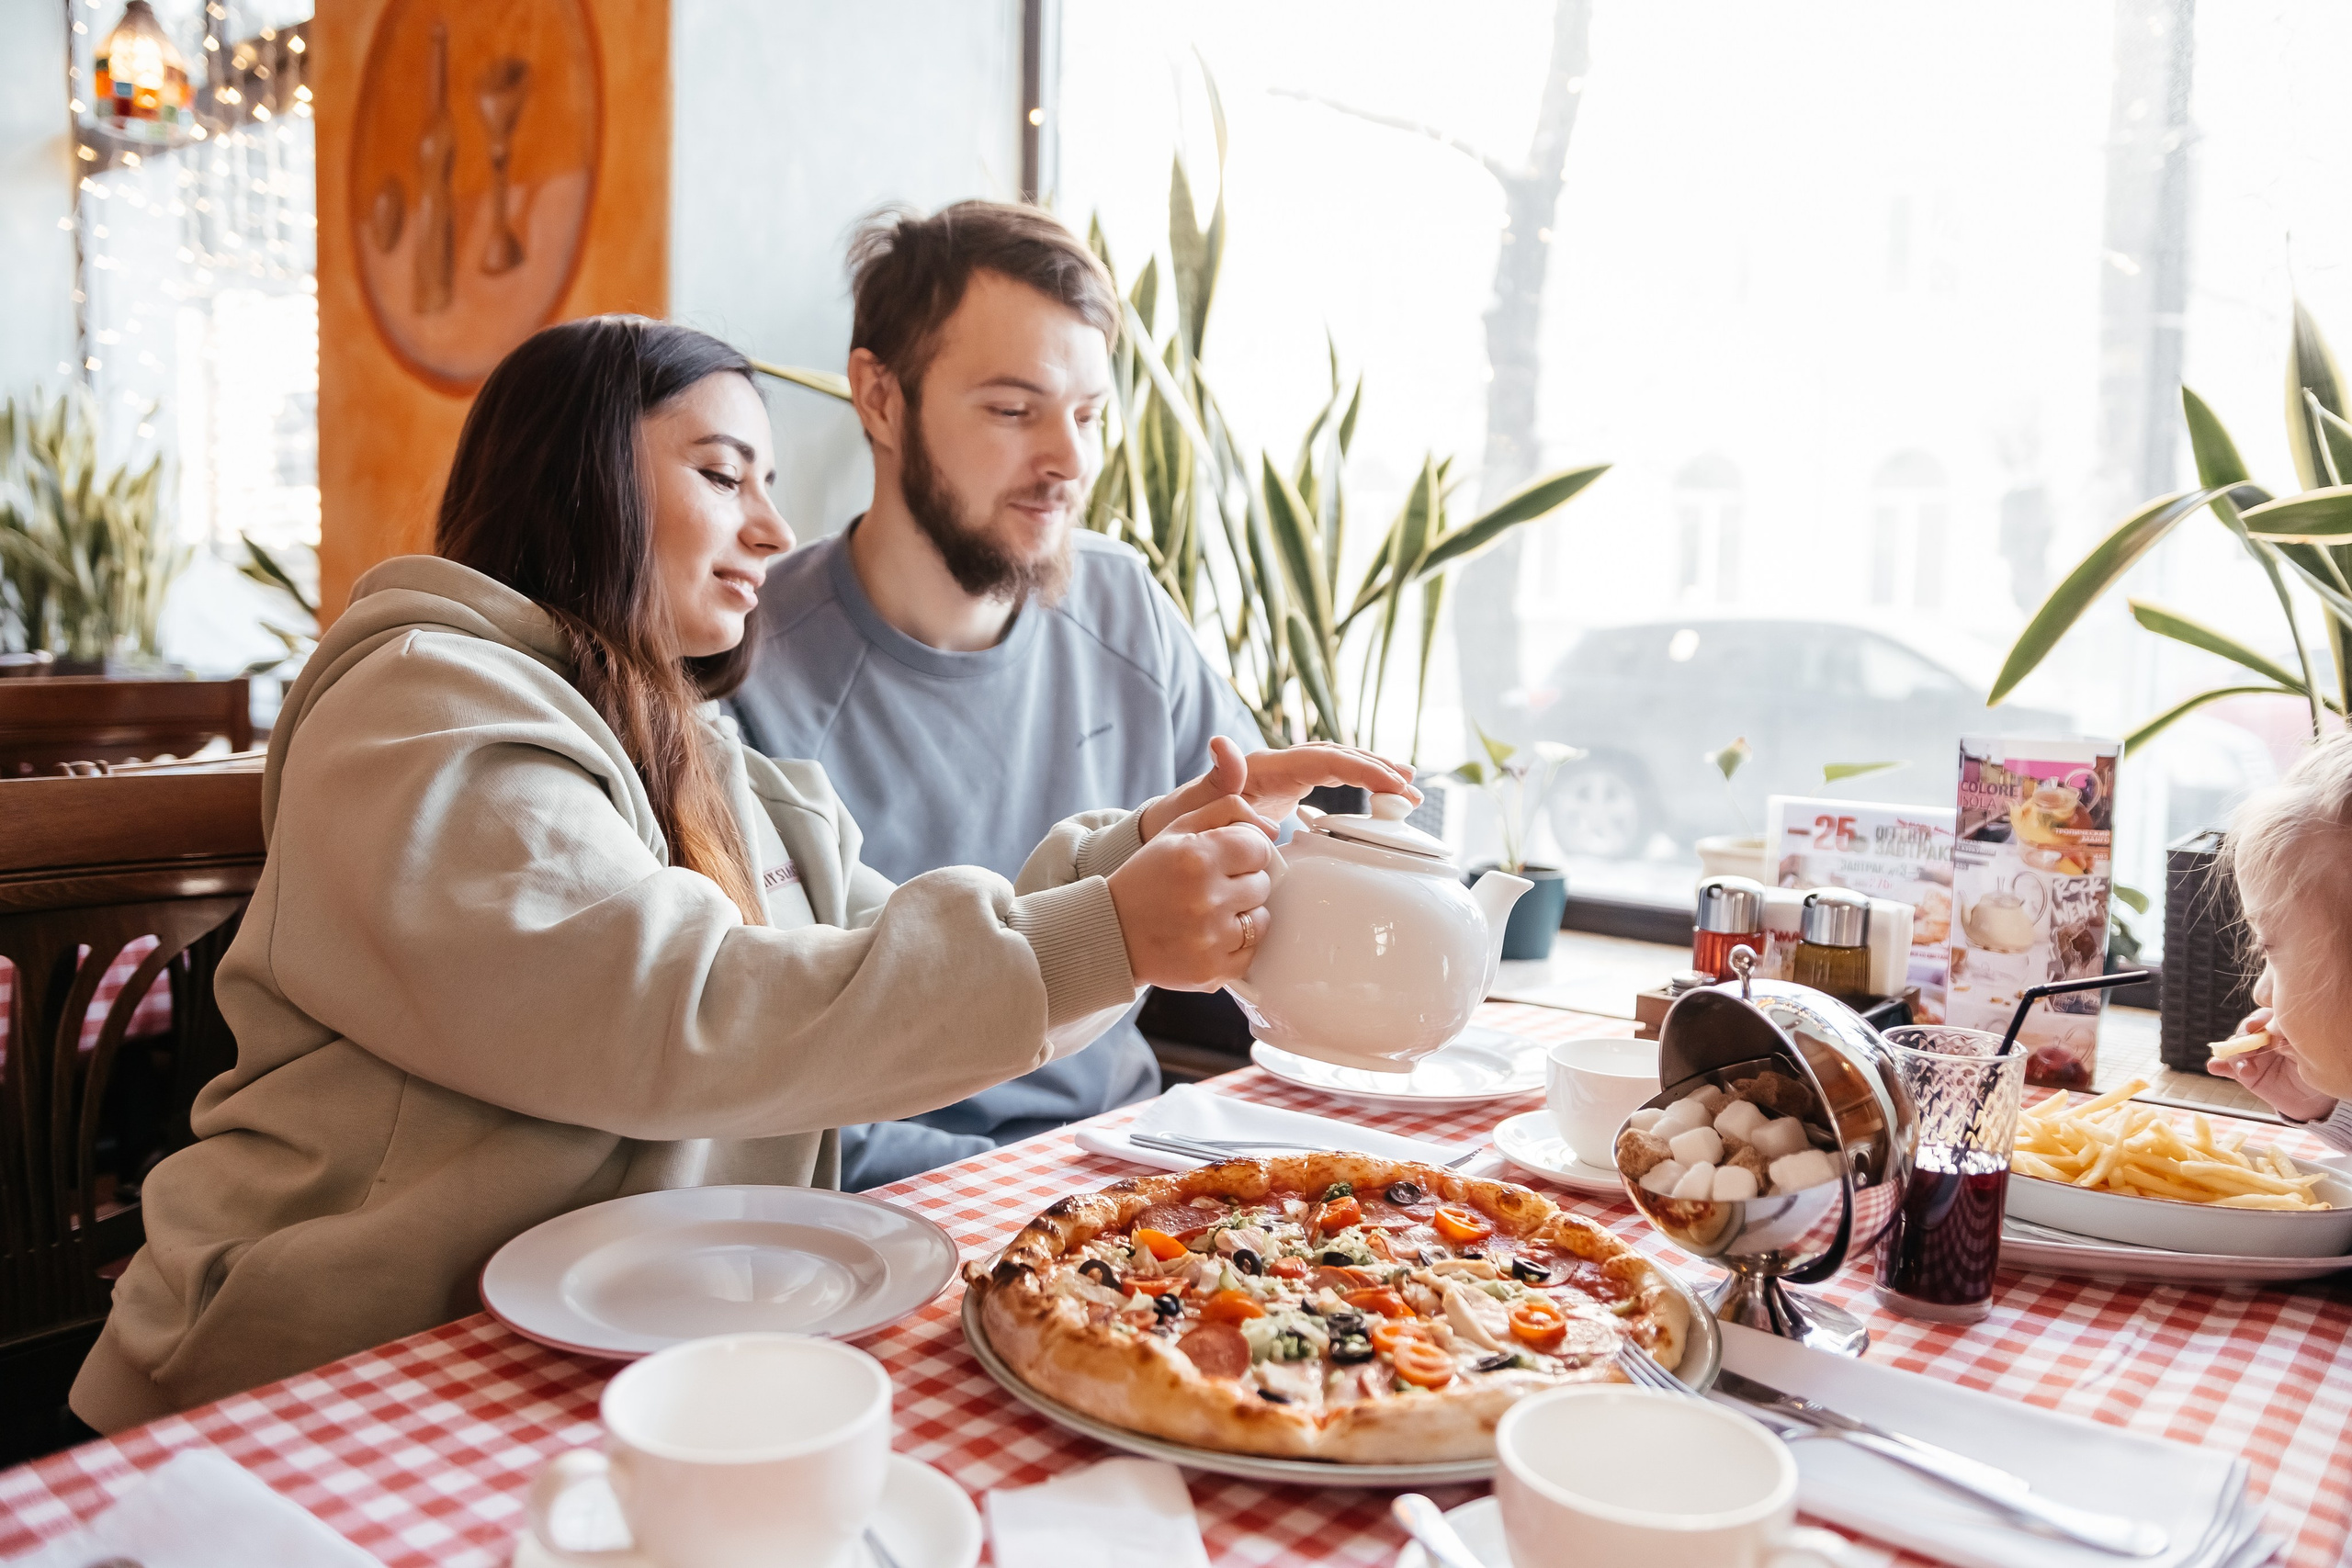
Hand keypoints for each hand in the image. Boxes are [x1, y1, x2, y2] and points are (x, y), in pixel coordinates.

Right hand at [1107, 793, 1277, 990]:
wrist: (1112, 933)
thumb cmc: (1147, 878)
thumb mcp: (1175, 830)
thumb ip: (1224, 811)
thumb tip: (1273, 828)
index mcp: (1198, 857)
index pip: (1259, 849)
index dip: (1247, 853)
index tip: (1229, 861)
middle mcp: (1206, 898)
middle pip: (1262, 885)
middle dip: (1243, 883)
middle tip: (1214, 888)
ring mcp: (1211, 938)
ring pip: (1261, 920)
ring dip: (1243, 915)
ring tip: (1212, 913)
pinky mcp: (1212, 970)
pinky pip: (1251, 952)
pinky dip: (1236, 945)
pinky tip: (1211, 936)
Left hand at [1139, 735, 1419, 842]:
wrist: (1171, 828)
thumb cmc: (1183, 820)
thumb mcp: (1198, 802)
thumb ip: (1218, 777)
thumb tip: (1223, 743)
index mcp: (1267, 766)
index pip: (1325, 760)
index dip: (1361, 769)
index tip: (1393, 783)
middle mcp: (1280, 766)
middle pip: (1339, 757)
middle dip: (1378, 768)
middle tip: (1412, 788)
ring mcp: (1285, 778)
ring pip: (1339, 767)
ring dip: (1375, 774)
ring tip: (1411, 790)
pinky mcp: (1288, 793)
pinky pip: (1331, 785)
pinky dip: (1358, 788)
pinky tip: (1381, 801)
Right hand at [2210, 1007, 2337, 1121]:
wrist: (2313, 1101)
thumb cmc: (2316, 1072)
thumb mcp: (2309, 1058)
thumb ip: (2292, 1047)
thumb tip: (2276, 1041)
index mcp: (2280, 1030)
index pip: (2266, 1018)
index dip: (2258, 1020)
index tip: (2255, 1027)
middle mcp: (2263, 1039)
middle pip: (2245, 1031)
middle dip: (2242, 1038)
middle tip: (2246, 1050)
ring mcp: (2251, 1055)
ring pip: (2234, 1049)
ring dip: (2235, 1057)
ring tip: (2245, 1071)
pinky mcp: (2243, 1073)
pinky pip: (2226, 1067)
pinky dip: (2218, 1065)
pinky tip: (2214, 1067)